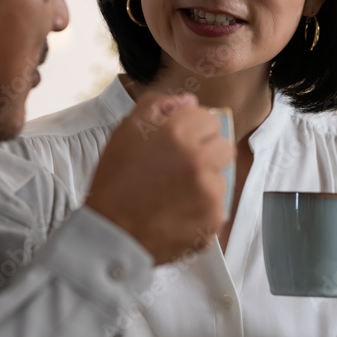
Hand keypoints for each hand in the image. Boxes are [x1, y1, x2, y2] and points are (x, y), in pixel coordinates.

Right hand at [85, 91, 233, 264]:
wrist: (112, 235)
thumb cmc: (115, 182)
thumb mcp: (125, 132)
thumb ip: (157, 106)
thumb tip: (190, 101)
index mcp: (178, 133)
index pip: (210, 119)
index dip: (193, 130)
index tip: (177, 145)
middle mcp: (199, 159)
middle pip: (224, 147)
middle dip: (206, 154)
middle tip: (179, 169)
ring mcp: (210, 192)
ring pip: (221, 178)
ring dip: (204, 183)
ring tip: (174, 196)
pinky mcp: (214, 220)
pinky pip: (217, 207)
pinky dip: (201, 210)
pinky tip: (177, 213)